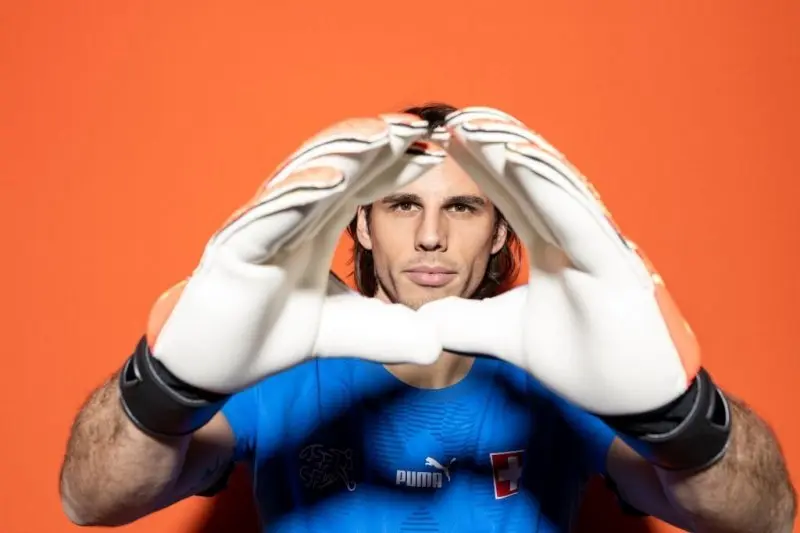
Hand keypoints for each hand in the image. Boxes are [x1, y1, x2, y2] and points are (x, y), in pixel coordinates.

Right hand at [147, 114, 442, 393]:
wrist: (216, 365)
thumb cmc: (270, 334)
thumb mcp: (344, 332)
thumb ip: (387, 333)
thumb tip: (435, 347)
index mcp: (316, 225)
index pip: (361, 183)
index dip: (396, 166)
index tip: (436, 154)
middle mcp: (290, 215)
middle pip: (337, 165)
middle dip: (375, 142)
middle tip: (417, 126)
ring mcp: (261, 226)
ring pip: (303, 176)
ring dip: (341, 152)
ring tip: (382, 135)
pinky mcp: (235, 247)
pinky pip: (267, 214)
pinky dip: (297, 195)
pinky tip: (330, 181)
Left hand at [420, 107, 700, 415]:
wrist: (634, 400)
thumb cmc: (585, 361)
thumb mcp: (508, 337)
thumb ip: (468, 322)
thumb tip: (424, 317)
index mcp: (553, 249)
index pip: (511, 197)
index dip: (481, 167)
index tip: (445, 140)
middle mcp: (576, 239)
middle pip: (530, 182)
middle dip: (494, 147)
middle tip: (455, 116)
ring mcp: (599, 248)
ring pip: (553, 188)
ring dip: (516, 151)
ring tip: (477, 123)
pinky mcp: (618, 268)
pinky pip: (580, 220)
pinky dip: (552, 187)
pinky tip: (521, 156)